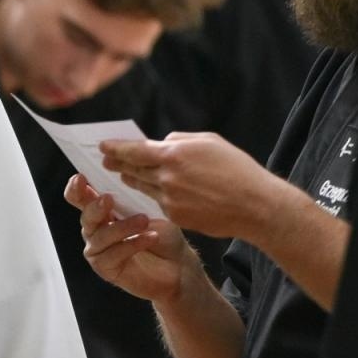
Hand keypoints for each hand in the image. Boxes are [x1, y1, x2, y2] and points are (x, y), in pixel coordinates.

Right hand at [65, 176, 194, 304]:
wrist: (179, 266)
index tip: (80, 178)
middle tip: (108, 199)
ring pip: (100, 236)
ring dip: (123, 227)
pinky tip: (150, 237)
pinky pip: (112, 254)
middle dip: (95, 206)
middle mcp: (95, 229)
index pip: (80, 197)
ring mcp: (98, 250)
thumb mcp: (150, 210)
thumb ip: (131, 198)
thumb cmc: (163, 234)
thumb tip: (123, 177)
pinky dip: (132, 244)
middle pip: (86, 216)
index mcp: (101, 210)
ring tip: (144, 220)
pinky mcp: (106, 268)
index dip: (75, 188)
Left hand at [99, 132, 278, 239]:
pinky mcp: (175, 216)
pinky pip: (159, 202)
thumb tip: (160, 144)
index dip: (116, 149)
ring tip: (125, 174)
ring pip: (144, 187)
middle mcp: (167, 178)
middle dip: (118, 164)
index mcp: (174, 155)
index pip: (134, 150)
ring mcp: (169, 199)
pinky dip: (157, 195)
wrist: (255, 206)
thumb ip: (179, 141)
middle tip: (107, 161)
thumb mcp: (209, 142)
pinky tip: (155, 191)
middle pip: (133, 170)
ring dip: (133, 180)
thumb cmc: (236, 169)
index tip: (103, 146)